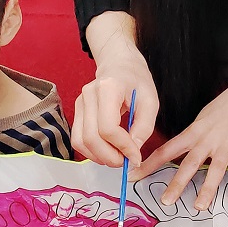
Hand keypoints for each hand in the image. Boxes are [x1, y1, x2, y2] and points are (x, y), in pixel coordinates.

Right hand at [71, 43, 158, 167]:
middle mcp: (89, 94)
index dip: (122, 146)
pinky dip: (91, 151)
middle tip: (125, 162)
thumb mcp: (150, 101)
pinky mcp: (77, 111)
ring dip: (99, 157)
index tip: (135, 156)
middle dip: (109, 156)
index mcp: (108, 88)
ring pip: (80, 141)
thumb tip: (133, 154)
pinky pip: (78, 139)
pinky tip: (106, 151)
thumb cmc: (136, 80)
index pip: (108, 127)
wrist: (120, 64)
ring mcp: (80, 102)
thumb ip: (143, 127)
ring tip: (117, 157)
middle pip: (91, 137)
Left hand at [131, 74, 227, 210]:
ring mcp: (227, 145)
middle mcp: (208, 140)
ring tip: (199, 206)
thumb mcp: (202, 118)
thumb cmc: (225, 107)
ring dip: (207, 189)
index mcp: (194, 132)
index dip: (149, 164)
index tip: (133, 176)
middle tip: (166, 201)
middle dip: (177, 183)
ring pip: (215, 170)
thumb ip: (191, 136)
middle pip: (189, 164)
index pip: (167, 150)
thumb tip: (176, 151)